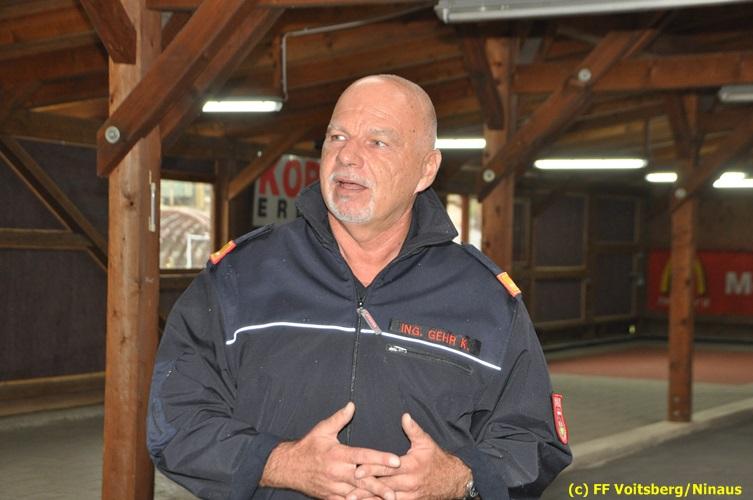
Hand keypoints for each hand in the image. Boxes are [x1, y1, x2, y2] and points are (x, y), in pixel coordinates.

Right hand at [260, 402, 400, 498]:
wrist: (287, 468)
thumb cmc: (307, 447)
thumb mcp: (322, 430)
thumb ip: (339, 418)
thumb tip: (352, 405)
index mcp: (338, 455)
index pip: (363, 456)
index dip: (380, 458)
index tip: (396, 461)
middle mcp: (337, 472)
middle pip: (363, 480)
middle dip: (380, 487)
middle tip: (395, 492)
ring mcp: (333, 487)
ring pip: (357, 494)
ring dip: (372, 497)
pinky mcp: (330, 497)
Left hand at [354, 413, 470, 499]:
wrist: (454, 481)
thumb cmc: (437, 460)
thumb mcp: (427, 443)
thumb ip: (414, 430)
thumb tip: (404, 415)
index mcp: (411, 466)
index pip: (388, 468)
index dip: (372, 469)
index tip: (357, 469)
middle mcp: (409, 483)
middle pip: (383, 485)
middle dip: (365, 488)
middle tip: (347, 490)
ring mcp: (409, 495)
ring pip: (386, 499)